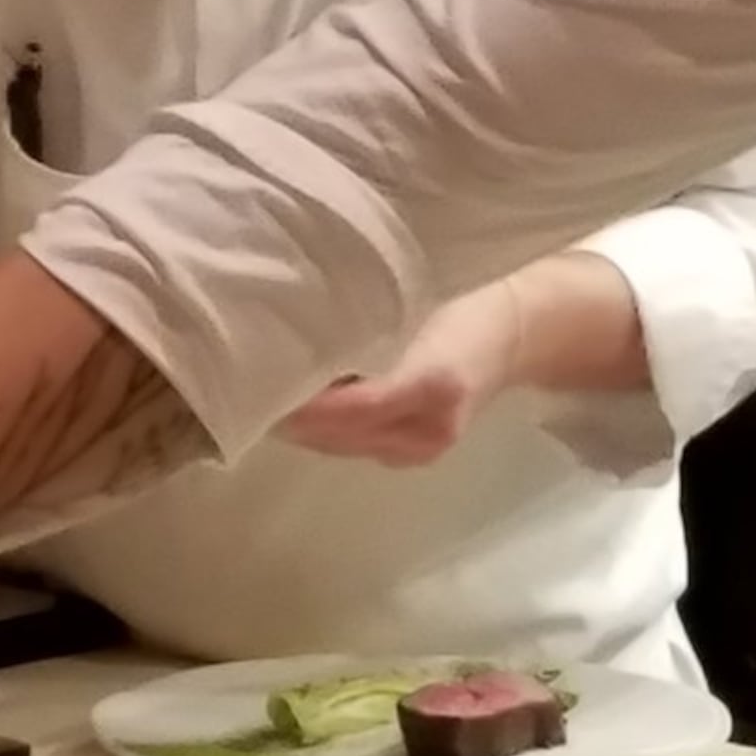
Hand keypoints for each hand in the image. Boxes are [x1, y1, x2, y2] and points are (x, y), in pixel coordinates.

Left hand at [274, 278, 528, 466]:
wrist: (517, 336)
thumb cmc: (465, 308)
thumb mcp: (418, 300)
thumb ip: (367, 320)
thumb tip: (298, 327)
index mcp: (435, 382)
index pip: (357, 407)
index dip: (307, 404)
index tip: (257, 384)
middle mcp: (429, 426)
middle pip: (342, 434)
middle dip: (292, 416)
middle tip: (239, 390)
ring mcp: (424, 448)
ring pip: (343, 445)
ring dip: (303, 428)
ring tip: (259, 398)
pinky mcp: (418, 455)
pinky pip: (356, 447)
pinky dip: (324, 432)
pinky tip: (298, 411)